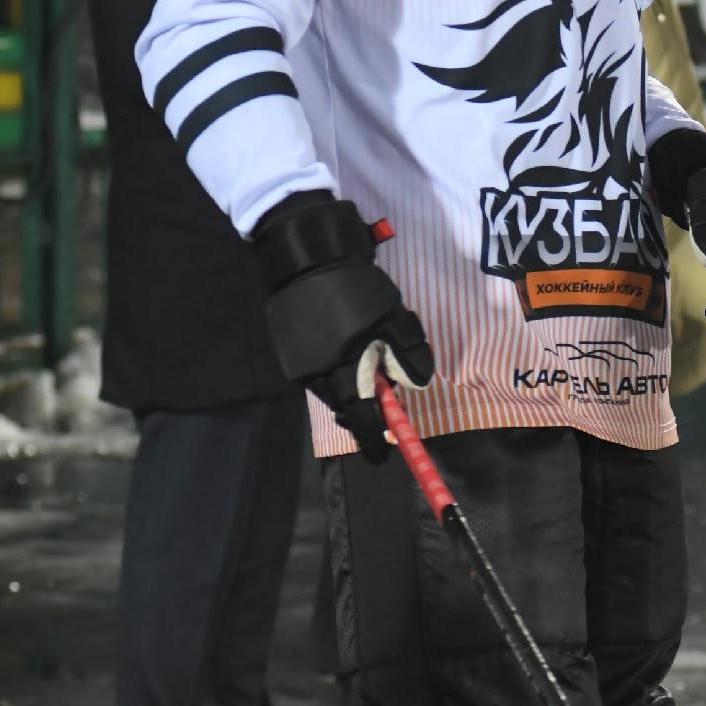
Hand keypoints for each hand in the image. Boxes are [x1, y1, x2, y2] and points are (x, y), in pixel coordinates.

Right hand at [252, 193, 433, 461]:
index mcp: (343, 374)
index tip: (385, 451)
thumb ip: (407, 353)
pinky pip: (318, 368)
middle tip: (385, 380)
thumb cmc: (356, 286)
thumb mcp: (394, 316)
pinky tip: (342, 336)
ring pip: (332, 386)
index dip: (374, 439)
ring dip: (351, 379)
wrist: (305, 254)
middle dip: (367, 401)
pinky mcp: (290, 348)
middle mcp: (317, 377)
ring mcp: (299, 363)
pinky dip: (334, 363)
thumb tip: (414, 385)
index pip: (361, 422)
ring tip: (365, 349)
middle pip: (346, 405)